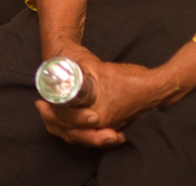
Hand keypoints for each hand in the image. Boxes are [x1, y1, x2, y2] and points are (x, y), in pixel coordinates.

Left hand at [34, 40, 195, 148]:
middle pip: (70, 131)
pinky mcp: (102, 126)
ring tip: (43, 110)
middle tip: (39, 105)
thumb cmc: (137, 80)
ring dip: (57, 125)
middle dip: (53, 119)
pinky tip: (55, 117)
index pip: (74, 124)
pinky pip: (80, 134)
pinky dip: (66, 128)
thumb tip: (74, 62)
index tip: (45, 104)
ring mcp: (103, 128)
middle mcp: (102, 126)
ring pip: (74, 135)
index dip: (58, 116)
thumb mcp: (113, 72)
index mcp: (103, 116)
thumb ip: (96, 70)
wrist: (156, 89)